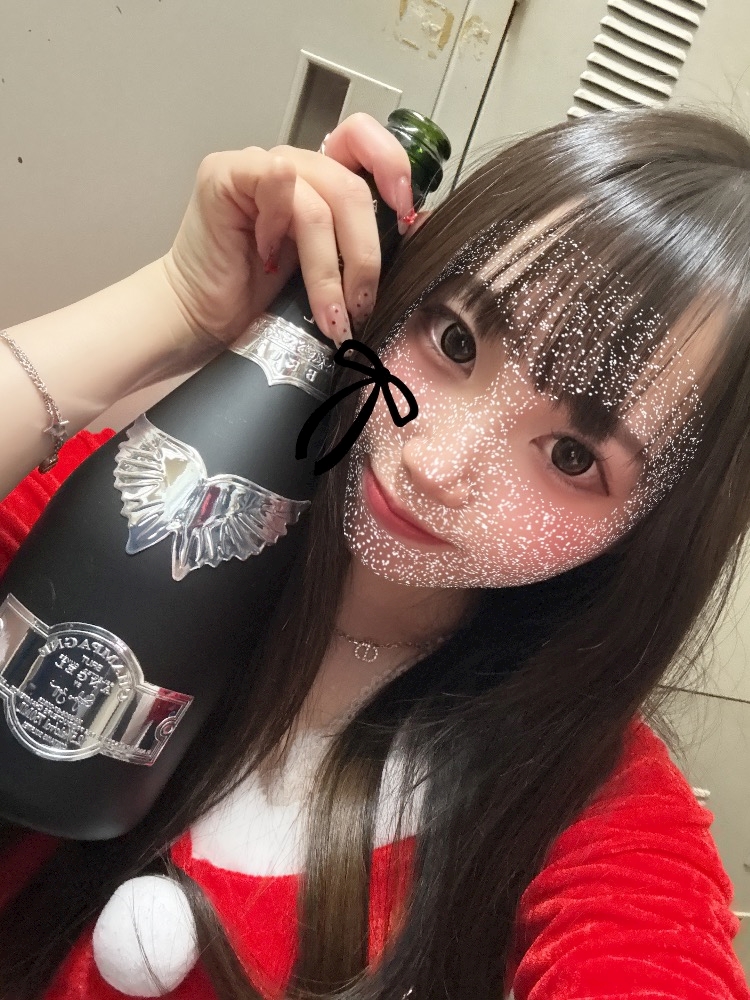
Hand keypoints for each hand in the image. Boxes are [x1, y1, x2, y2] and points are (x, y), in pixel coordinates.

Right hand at [163, 113, 414, 349]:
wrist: (201, 320)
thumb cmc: (258, 301)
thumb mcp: (329, 273)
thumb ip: (360, 244)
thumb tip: (417, 228)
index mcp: (320, 182)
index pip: (366, 143)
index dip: (394, 168)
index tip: (406, 220)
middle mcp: (292, 168)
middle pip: (352, 185)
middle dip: (365, 255)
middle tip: (361, 304)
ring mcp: (257, 166)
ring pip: (322, 199)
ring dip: (331, 269)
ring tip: (329, 314)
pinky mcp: (225, 174)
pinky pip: (275, 181)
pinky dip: (283, 230)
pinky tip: (271, 263)